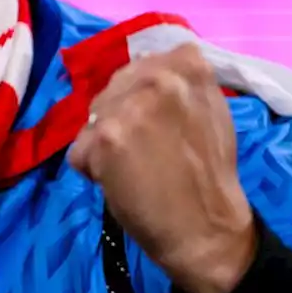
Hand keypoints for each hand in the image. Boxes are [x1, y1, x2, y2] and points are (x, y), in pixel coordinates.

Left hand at [67, 43, 256, 292]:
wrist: (206, 228)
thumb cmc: (210, 172)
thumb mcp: (210, 109)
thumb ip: (181, 82)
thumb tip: (150, 69)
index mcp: (187, 66)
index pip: (144, 64)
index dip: (143, 93)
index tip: (158, 119)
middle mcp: (157, 78)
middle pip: (114, 88)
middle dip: (121, 115)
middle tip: (147, 149)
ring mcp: (128, 108)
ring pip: (95, 117)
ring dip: (105, 141)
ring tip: (136, 166)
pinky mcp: (104, 138)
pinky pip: (80, 148)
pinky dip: (92, 167)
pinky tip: (120, 181)